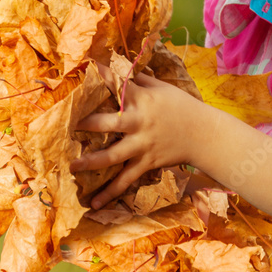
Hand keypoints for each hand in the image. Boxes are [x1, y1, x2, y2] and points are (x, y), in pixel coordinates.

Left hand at [71, 62, 204, 209]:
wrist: (203, 134)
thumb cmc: (182, 106)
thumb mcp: (163, 88)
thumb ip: (142, 80)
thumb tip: (123, 68)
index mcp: (143, 100)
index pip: (121, 84)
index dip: (104, 75)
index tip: (87, 68)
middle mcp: (140, 122)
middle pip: (110, 123)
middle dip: (88, 124)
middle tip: (67, 125)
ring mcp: (142, 145)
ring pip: (113, 156)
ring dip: (91, 162)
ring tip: (72, 166)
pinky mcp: (146, 163)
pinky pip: (125, 180)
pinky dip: (110, 193)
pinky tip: (94, 204)